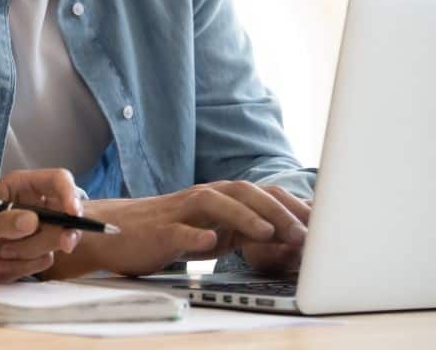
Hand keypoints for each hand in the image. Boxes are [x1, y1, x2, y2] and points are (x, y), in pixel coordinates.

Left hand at [0, 169, 82, 282]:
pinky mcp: (32, 254)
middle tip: (65, 245)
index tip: (73, 214)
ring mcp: (34, 231)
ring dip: (31, 252)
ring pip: (56, 240)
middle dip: (61, 231)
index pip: (57, 181)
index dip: (70, 194)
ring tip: (2, 254)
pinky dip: (25, 266)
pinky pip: (45, 260)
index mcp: (20, 187)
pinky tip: (2, 265)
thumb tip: (33, 221)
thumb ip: (5, 223)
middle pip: (66, 214)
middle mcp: (31, 206)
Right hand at [42, 181, 308, 278]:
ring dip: (245, 216)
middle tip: (304, 232)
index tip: (321, 226)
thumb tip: (287, 240)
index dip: (292, 206)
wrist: (113, 234)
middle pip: (245, 192)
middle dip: (277, 210)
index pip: (262, 194)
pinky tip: (211, 243)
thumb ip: (243, 232)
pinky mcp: (159, 231)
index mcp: (219, 198)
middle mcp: (203, 198)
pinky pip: (179, 230)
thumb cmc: (166, 234)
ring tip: (269, 233)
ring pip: (215, 203)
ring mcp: (181, 212)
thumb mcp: (212, 233)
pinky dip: (196, 235)